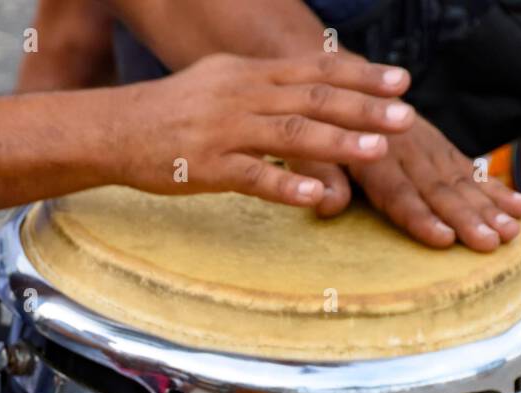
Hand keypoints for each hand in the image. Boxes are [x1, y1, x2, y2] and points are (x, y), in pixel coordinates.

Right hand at [120, 53, 414, 205]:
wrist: (114, 129)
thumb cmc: (172, 113)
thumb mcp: (221, 85)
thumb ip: (266, 88)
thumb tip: (309, 89)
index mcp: (249, 74)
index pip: (315, 70)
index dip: (361, 75)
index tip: (402, 81)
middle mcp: (242, 95)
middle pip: (313, 98)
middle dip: (364, 108)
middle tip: (407, 117)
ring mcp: (225, 131)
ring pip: (290, 133)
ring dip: (337, 143)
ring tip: (377, 153)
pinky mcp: (208, 167)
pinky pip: (253, 177)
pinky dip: (287, 185)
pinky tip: (317, 195)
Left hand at [294, 113, 520, 251]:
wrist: (345, 86)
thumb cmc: (319, 133)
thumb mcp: (306, 152)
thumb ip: (320, 178)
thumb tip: (329, 206)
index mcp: (371, 157)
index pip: (398, 192)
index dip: (420, 217)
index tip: (444, 239)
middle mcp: (406, 152)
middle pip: (438, 189)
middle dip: (467, 218)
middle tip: (490, 243)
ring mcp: (429, 148)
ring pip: (462, 180)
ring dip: (490, 208)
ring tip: (513, 232)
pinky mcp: (442, 148)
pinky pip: (472, 170)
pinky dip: (498, 189)